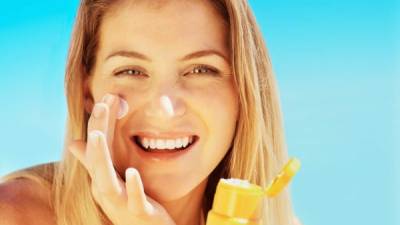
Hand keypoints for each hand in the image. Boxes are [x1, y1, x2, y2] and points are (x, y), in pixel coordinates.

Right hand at [68, 93, 175, 224]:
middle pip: (97, 157)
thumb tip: (76, 142)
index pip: (97, 145)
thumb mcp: (112, 181)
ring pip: (106, 180)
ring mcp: (121, 202)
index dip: (100, 121)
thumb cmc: (130, 205)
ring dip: (101, 157)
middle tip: (102, 102)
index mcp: (102, 177)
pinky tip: (133, 172)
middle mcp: (106, 189)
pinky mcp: (139, 213)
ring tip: (99, 135)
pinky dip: (132, 186)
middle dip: (99, 129)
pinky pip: (134, 200)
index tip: (108, 96)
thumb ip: (96, 162)